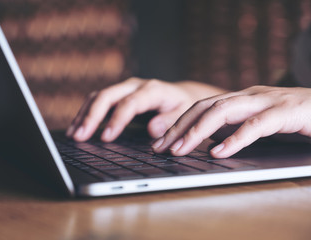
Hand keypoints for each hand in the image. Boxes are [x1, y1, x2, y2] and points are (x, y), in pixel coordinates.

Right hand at [67, 77, 225, 141]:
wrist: (180, 95)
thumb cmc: (182, 106)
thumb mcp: (184, 114)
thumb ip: (170, 121)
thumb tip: (152, 129)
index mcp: (152, 90)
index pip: (130, 103)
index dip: (116, 120)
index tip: (106, 138)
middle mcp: (135, 86)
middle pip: (107, 96)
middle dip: (91, 116)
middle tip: (79, 136)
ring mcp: (124, 88)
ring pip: (98, 97)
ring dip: (84, 115)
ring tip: (73, 134)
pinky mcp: (118, 94)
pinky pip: (97, 101)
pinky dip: (86, 113)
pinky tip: (77, 127)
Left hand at [152, 86, 310, 157]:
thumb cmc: (294, 116)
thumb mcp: (258, 123)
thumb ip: (235, 129)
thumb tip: (210, 143)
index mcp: (239, 99)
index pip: (200, 108)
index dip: (177, 124)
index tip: (160, 143)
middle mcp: (248, 96)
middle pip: (204, 107)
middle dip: (179, 127)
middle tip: (160, 148)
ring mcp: (267, 101)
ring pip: (223, 111)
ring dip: (197, 131)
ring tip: (179, 149)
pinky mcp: (286, 112)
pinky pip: (257, 125)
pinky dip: (236, 139)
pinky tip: (219, 152)